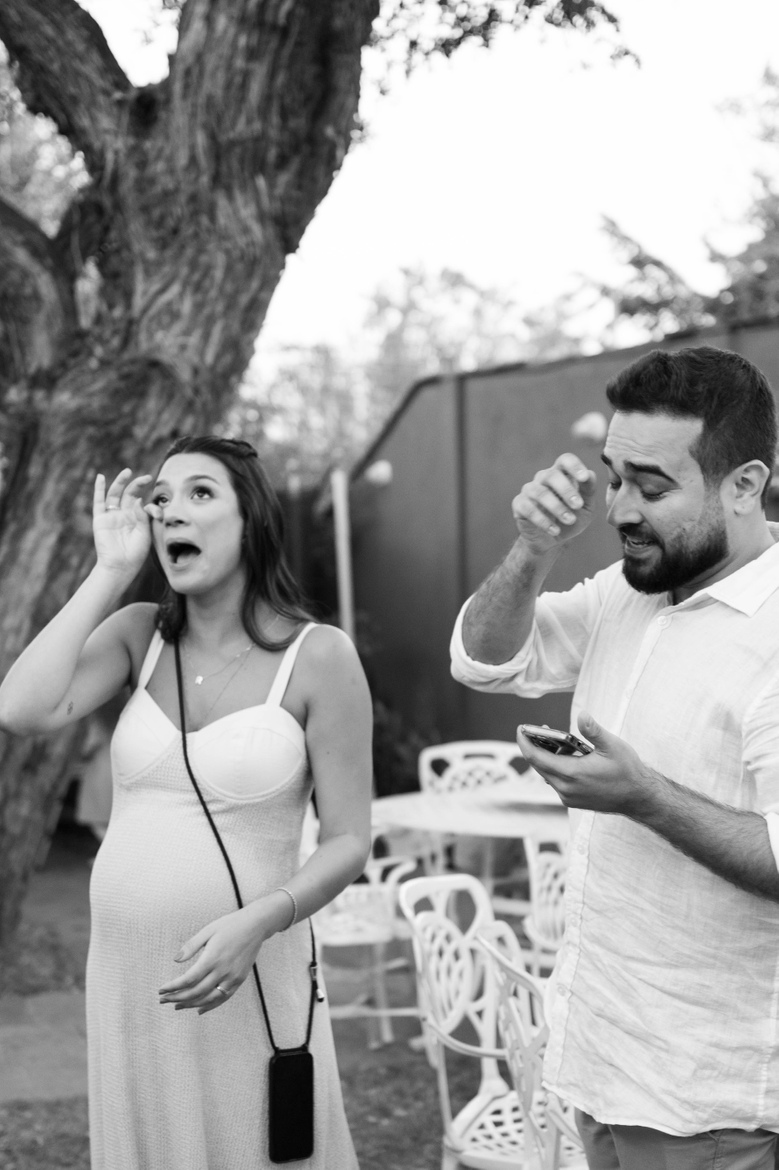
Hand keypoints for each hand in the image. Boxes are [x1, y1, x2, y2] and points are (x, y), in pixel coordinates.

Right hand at [93, 469, 152, 576]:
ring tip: (128, 472)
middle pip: (129, 494)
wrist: (120, 566)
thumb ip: (142, 516)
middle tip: (147, 477)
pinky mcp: (101, 519)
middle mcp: (124, 515)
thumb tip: (138, 499)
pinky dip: (99, 489)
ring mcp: (112, 516)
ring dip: (120, 482)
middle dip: (138, 485)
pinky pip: (98, 502)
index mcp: (137, 519)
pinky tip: (101, 477)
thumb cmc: (135, 554)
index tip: (158, 513)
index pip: (143, 504)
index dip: (151, 504)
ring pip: (115, 494)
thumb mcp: (145, 533)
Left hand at [158, 906, 269, 1015]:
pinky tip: (199, 1009)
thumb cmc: (230, 925)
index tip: (161, 990)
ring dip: (191, 1005)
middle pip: (196, 992)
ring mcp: (232, 977)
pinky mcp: (239, 980)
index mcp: (212, 958)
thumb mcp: (208, 930)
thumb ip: (191, 946)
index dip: (173, 987)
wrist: (256, 926)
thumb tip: (175, 960)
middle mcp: (222, 971)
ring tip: (177, 1006)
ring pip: (209, 999)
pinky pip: (223, 998)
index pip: (188, 980)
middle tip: (163, 1000)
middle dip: (177, 998)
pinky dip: (210, 1006)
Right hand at [511, 454, 596, 554]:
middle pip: (551, 474)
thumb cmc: (570, 519)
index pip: (565, 460)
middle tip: (578, 505)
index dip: (574, 466)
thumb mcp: (585, 508)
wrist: (551, 541)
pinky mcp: (519, 505)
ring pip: (539, 492)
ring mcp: (529, 491)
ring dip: (557, 507)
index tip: (584, 478)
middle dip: (566, 490)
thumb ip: (588, 491)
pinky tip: (555, 530)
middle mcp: (543, 479)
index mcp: (561, 474)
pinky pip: (528, 509)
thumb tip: (590, 474)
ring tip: (570, 520)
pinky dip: (543, 521)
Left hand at [517, 711, 650, 815]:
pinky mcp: (572, 801)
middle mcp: (566, 789)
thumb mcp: (613, 746)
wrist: (639, 798)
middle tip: (537, 729)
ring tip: (556, 741)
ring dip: (547, 757)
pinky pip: (556, 782)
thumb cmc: (627, 771)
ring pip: (547, 774)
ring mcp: (568, 797)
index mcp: (572, 774)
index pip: (536, 758)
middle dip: (535, 746)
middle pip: (538, 766)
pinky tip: (568, 756)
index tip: (520, 729)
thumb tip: (582, 715)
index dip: (524, 742)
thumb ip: (594, 731)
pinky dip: (556, 767)